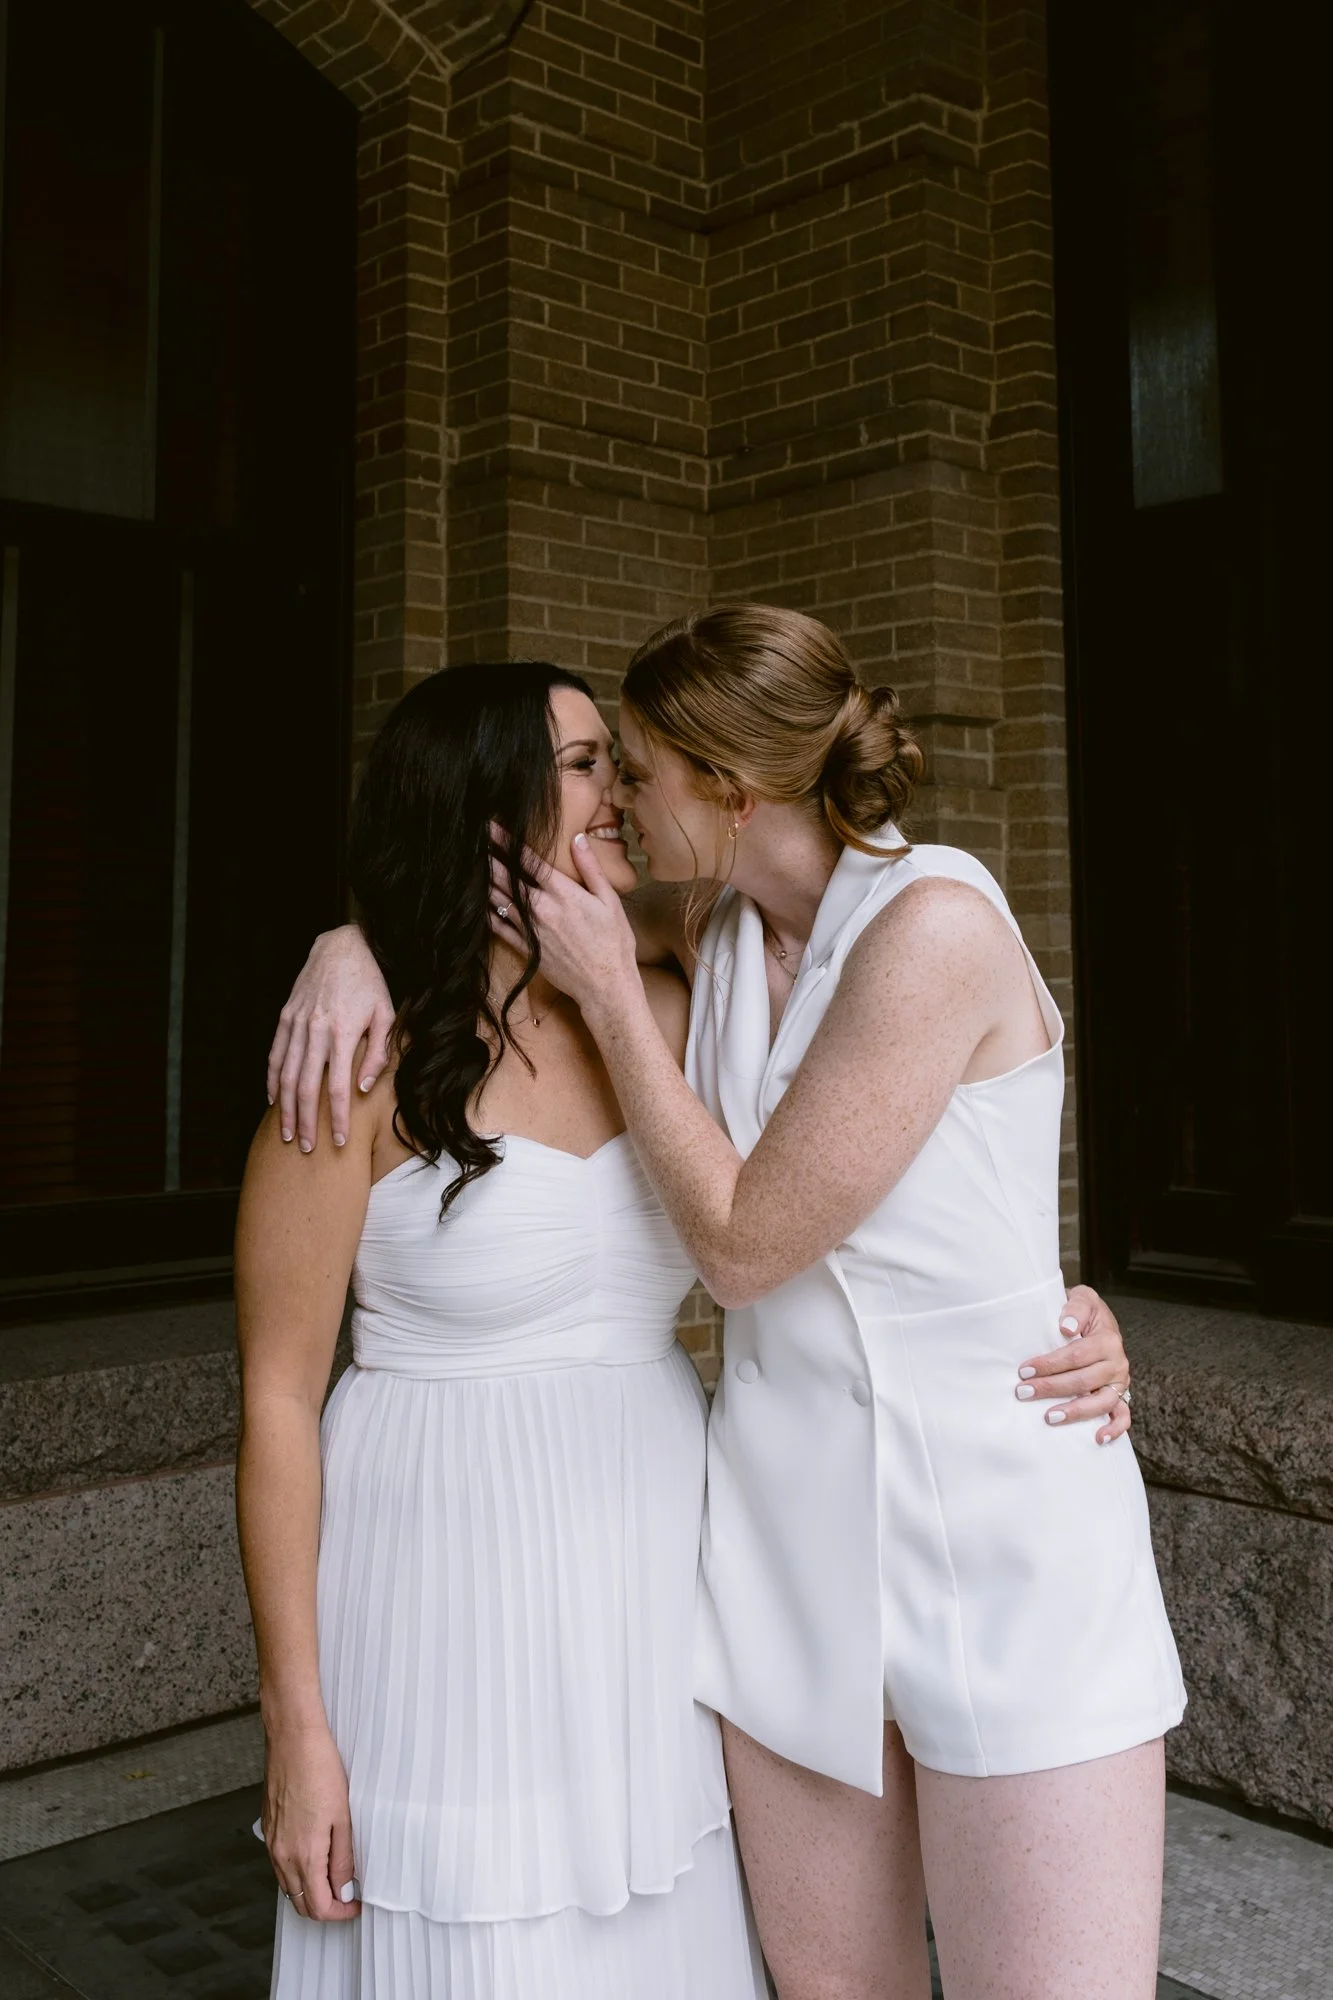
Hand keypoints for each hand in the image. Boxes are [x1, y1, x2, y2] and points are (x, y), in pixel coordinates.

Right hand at [262, 1724, 359, 1921]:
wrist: (293, 1738)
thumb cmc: (320, 1769)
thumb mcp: (343, 1817)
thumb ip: (342, 1859)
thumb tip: (344, 1889)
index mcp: (303, 1855)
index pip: (318, 1907)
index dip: (340, 1913)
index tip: (355, 1905)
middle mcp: (281, 1855)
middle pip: (300, 1903)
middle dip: (325, 1907)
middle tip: (347, 1896)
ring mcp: (272, 1843)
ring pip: (288, 1886)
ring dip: (310, 1890)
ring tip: (335, 1876)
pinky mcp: (268, 1828)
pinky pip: (280, 1865)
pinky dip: (297, 1872)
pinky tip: (315, 1856)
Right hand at [267, 926, 393, 1151]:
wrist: (341, 947)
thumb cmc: (369, 984)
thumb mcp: (386, 1015)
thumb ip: (377, 1053)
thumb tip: (363, 1088)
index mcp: (342, 1034)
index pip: (337, 1089)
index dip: (336, 1119)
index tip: (337, 1141)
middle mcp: (315, 1031)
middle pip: (305, 1089)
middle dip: (305, 1122)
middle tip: (305, 1149)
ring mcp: (296, 1024)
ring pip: (285, 1075)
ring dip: (285, 1108)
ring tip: (286, 1133)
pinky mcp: (285, 1018)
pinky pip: (275, 1055)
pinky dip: (272, 1080)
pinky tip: (273, 1100)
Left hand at [490, 832, 639, 1012]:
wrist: (606, 986)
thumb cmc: (614, 943)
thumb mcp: (609, 900)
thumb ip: (590, 868)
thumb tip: (578, 838)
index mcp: (563, 893)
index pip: (528, 860)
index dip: (506, 840)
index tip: (491, 825)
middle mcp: (541, 909)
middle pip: (506, 878)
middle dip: (489, 857)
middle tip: (473, 841)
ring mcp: (531, 930)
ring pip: (498, 901)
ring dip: (484, 882)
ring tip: (470, 866)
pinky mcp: (527, 948)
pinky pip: (500, 928)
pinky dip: (487, 913)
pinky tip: (478, 902)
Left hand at [1016, 1286, 1132, 1444]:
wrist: (1098, 1319)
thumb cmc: (1084, 1311)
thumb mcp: (1082, 1297)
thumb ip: (1075, 1308)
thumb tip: (1066, 1327)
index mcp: (1108, 1339)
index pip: (1076, 1356)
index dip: (1049, 1364)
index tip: (1024, 1370)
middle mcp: (1117, 1362)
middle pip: (1084, 1380)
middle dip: (1051, 1388)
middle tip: (1023, 1391)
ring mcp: (1120, 1382)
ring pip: (1101, 1402)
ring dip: (1075, 1411)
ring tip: (1049, 1417)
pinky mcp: (1121, 1395)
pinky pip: (1123, 1416)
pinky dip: (1114, 1429)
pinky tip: (1097, 1438)